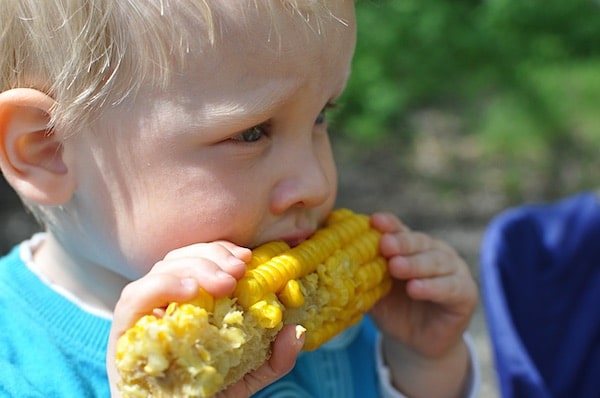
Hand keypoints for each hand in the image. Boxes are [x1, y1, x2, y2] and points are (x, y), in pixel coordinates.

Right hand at [106, 241, 302, 396]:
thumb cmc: (206, 396)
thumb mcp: (247, 376)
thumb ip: (273, 357)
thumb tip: (296, 331)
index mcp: (188, 301)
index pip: (199, 258)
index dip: (221, 250)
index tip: (247, 258)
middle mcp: (162, 302)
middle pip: (180, 258)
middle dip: (212, 256)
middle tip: (239, 270)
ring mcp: (142, 315)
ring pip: (160, 269)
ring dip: (194, 267)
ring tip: (224, 282)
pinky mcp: (123, 331)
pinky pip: (134, 297)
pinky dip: (162, 286)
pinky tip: (190, 291)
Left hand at [368, 212, 477, 396]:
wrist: (416, 342)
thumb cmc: (392, 308)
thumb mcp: (373, 288)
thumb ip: (359, 270)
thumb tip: (325, 252)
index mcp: (412, 246)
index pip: (400, 230)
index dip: (389, 225)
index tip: (374, 221)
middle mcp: (435, 252)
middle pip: (419, 242)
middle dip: (401, 243)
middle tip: (385, 245)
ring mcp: (454, 271)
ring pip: (436, 262)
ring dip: (416, 264)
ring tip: (397, 267)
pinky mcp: (465, 294)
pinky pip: (450, 288)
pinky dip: (433, 287)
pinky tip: (416, 288)